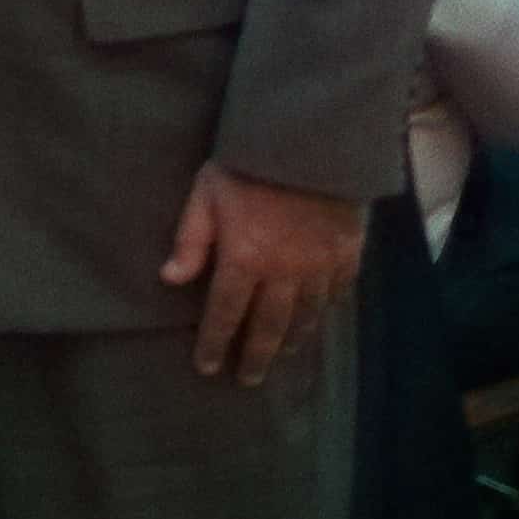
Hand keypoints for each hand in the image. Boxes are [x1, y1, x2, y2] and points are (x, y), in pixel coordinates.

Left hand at [157, 161, 362, 385]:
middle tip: (249, 380)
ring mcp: (320, 267)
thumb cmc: (249, 163)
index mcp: (244, 260)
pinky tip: (318, 318)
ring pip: (305, 316)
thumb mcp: (206, 194)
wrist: (311, 139)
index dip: (215, 344)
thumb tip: (170, 279)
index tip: (209, 368)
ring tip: (283, 354)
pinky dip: (325, 311)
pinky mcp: (348, 254)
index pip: (225, 314)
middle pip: (268, 327)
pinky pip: (337, 294)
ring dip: (291, 339)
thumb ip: (190, 239)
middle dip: (256, 357)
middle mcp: (284, 274)